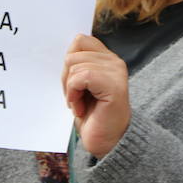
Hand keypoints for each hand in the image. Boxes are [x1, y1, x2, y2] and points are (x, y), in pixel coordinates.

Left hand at [63, 34, 130, 157]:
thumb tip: (65, 53)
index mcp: (107, 58)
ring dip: (70, 89)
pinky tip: (80, 108)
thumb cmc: (91, 116)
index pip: (80, 40)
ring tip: (80, 104)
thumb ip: (76, 65)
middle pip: (73, 54)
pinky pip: (81, 77)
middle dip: (66, 78)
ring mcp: (116, 72)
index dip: (69, 62)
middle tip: (76, 98)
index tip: (72, 84)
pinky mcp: (114, 85)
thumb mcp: (79, 85)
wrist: (105, 142)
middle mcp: (115, 62)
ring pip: (75, 65)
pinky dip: (74, 94)